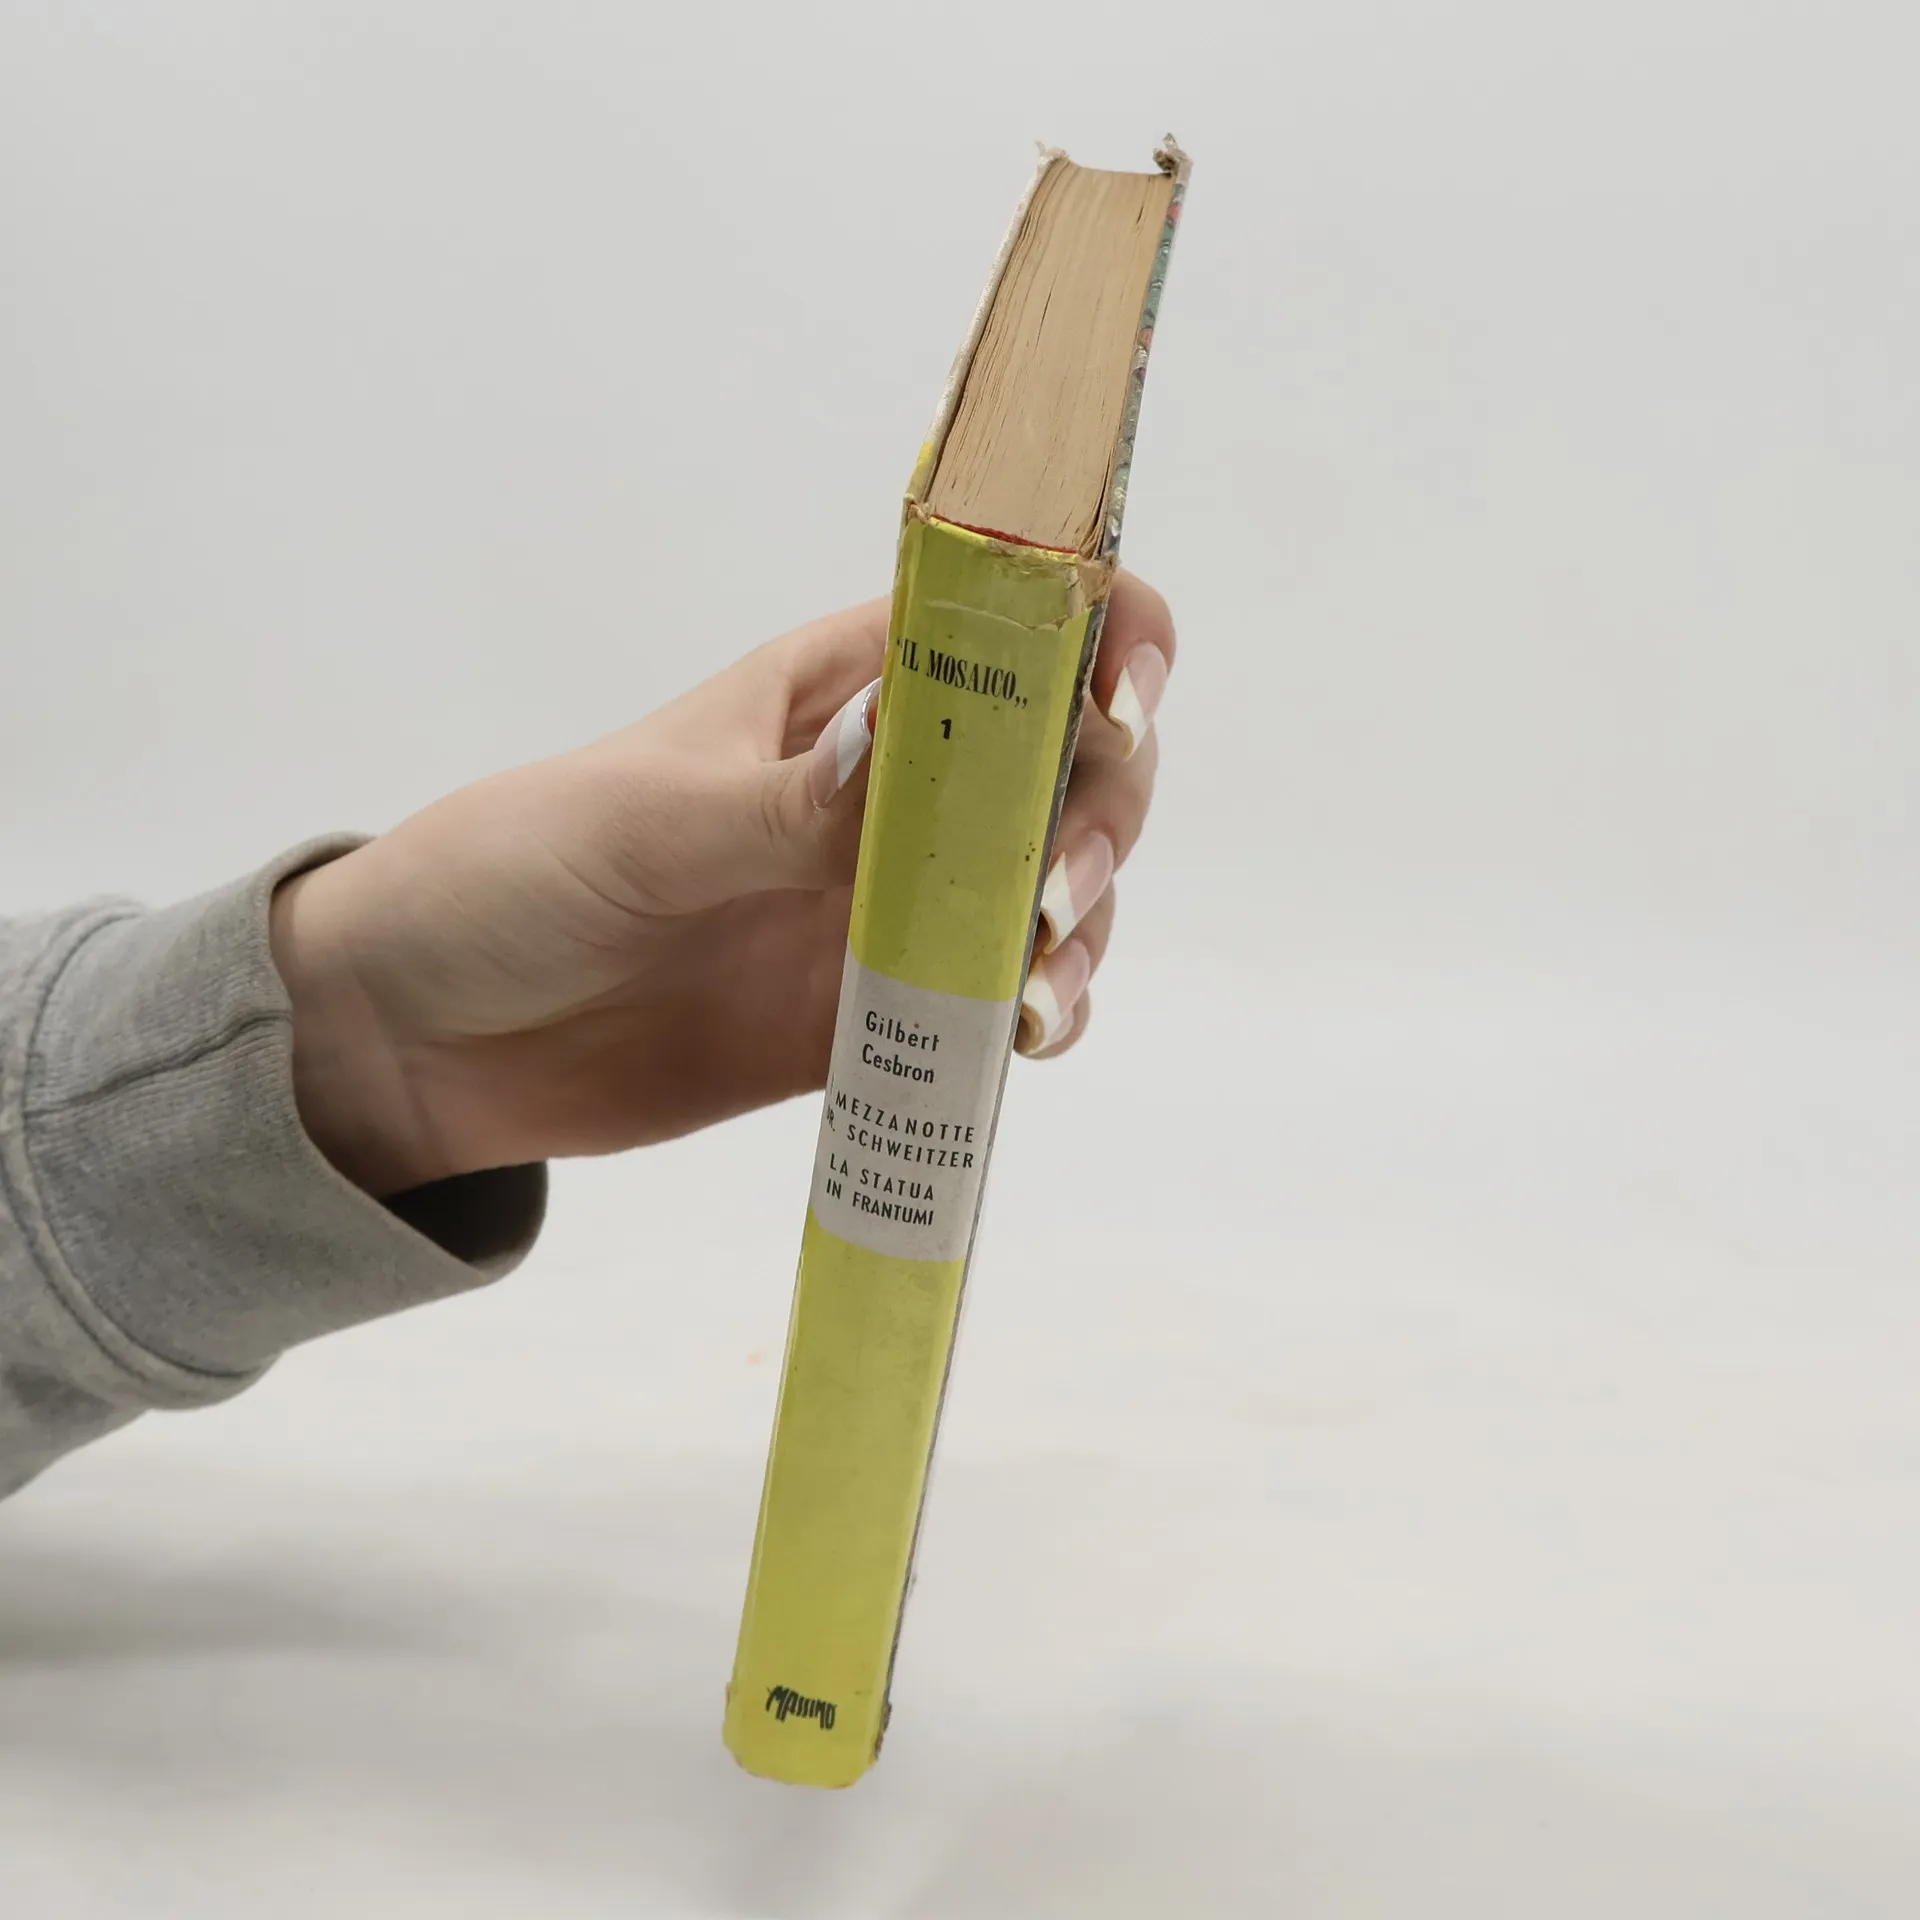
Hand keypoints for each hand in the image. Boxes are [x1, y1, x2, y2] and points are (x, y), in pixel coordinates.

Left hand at [270, 574, 1176, 1196]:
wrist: (425, 1036)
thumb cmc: (511, 873)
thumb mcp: (641, 821)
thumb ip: (780, 805)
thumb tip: (905, 758)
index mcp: (839, 695)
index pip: (1004, 624)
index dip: (1092, 634)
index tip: (1119, 699)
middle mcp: (890, 792)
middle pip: (1066, 766)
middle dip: (1100, 808)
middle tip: (1055, 885)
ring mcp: (890, 907)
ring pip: (1052, 891)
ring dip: (1083, 925)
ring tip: (1036, 988)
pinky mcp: (875, 1016)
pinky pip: (996, 1007)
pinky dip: (1037, 1018)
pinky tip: (1022, 1037)